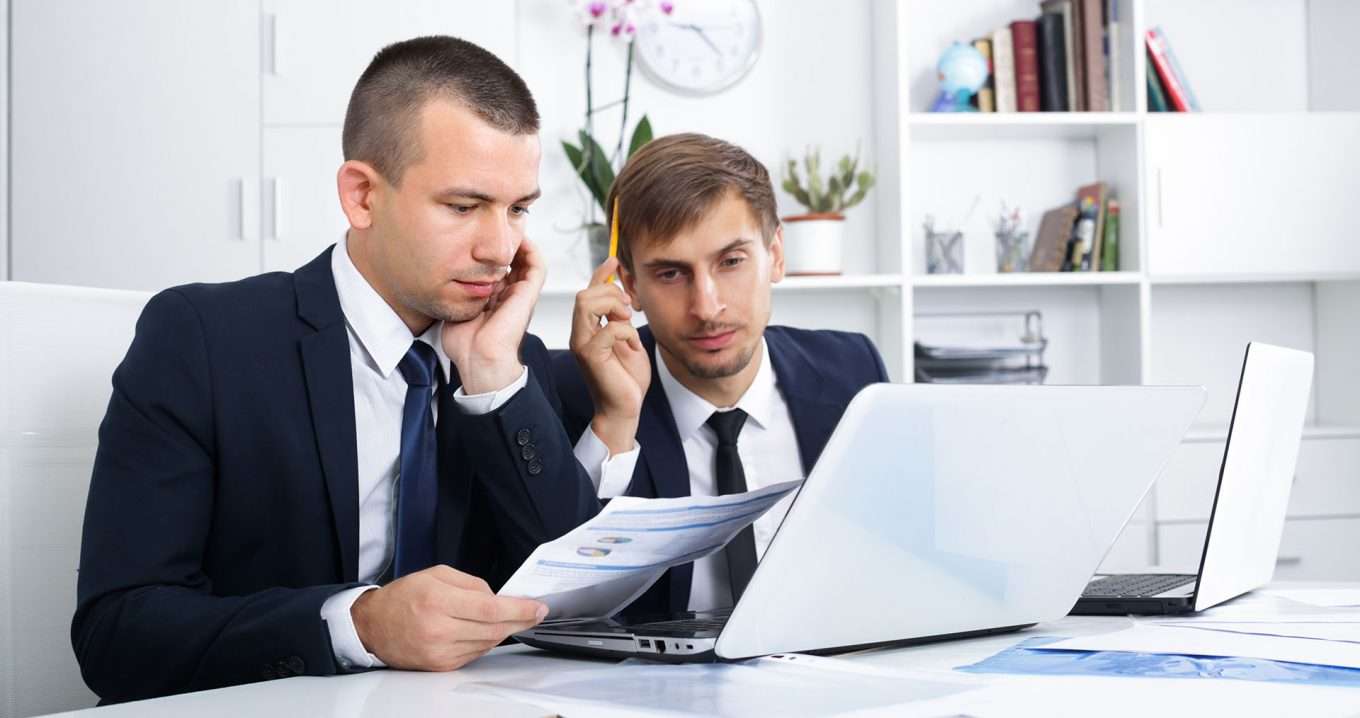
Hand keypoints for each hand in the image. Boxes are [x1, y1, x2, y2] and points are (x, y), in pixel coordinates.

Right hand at [351, 565, 547, 670]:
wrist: (372, 626)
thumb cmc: (404, 596)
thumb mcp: (437, 574)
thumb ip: (472, 584)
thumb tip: (500, 599)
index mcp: (437, 601)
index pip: (490, 609)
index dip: (520, 609)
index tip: (539, 607)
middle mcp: (438, 629)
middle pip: (494, 630)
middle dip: (521, 621)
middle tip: (536, 613)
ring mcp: (439, 652)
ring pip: (488, 643)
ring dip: (504, 631)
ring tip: (510, 618)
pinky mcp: (440, 666)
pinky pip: (475, 654)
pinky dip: (486, 641)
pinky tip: (486, 631)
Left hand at [442, 238, 545, 394]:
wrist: (478, 358)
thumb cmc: (465, 344)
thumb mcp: (454, 309)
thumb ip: (453, 293)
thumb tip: (443, 277)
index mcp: (494, 299)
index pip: (497, 268)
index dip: (490, 252)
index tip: (477, 237)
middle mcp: (509, 295)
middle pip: (513, 261)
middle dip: (504, 243)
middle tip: (493, 228)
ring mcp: (520, 294)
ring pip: (527, 260)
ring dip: (519, 242)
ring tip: (508, 228)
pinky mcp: (528, 294)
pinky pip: (537, 265)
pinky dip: (531, 249)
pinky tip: (519, 238)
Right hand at [569, 257, 649, 454]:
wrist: (625, 408)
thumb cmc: (627, 379)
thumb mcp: (627, 339)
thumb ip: (620, 318)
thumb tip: (621, 293)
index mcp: (588, 329)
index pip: (589, 293)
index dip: (600, 274)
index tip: (614, 260)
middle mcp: (580, 335)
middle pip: (584, 295)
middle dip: (610, 293)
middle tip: (630, 309)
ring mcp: (582, 345)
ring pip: (586, 304)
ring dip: (613, 307)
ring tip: (628, 321)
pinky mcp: (590, 356)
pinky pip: (608, 329)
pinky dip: (626, 332)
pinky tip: (633, 345)